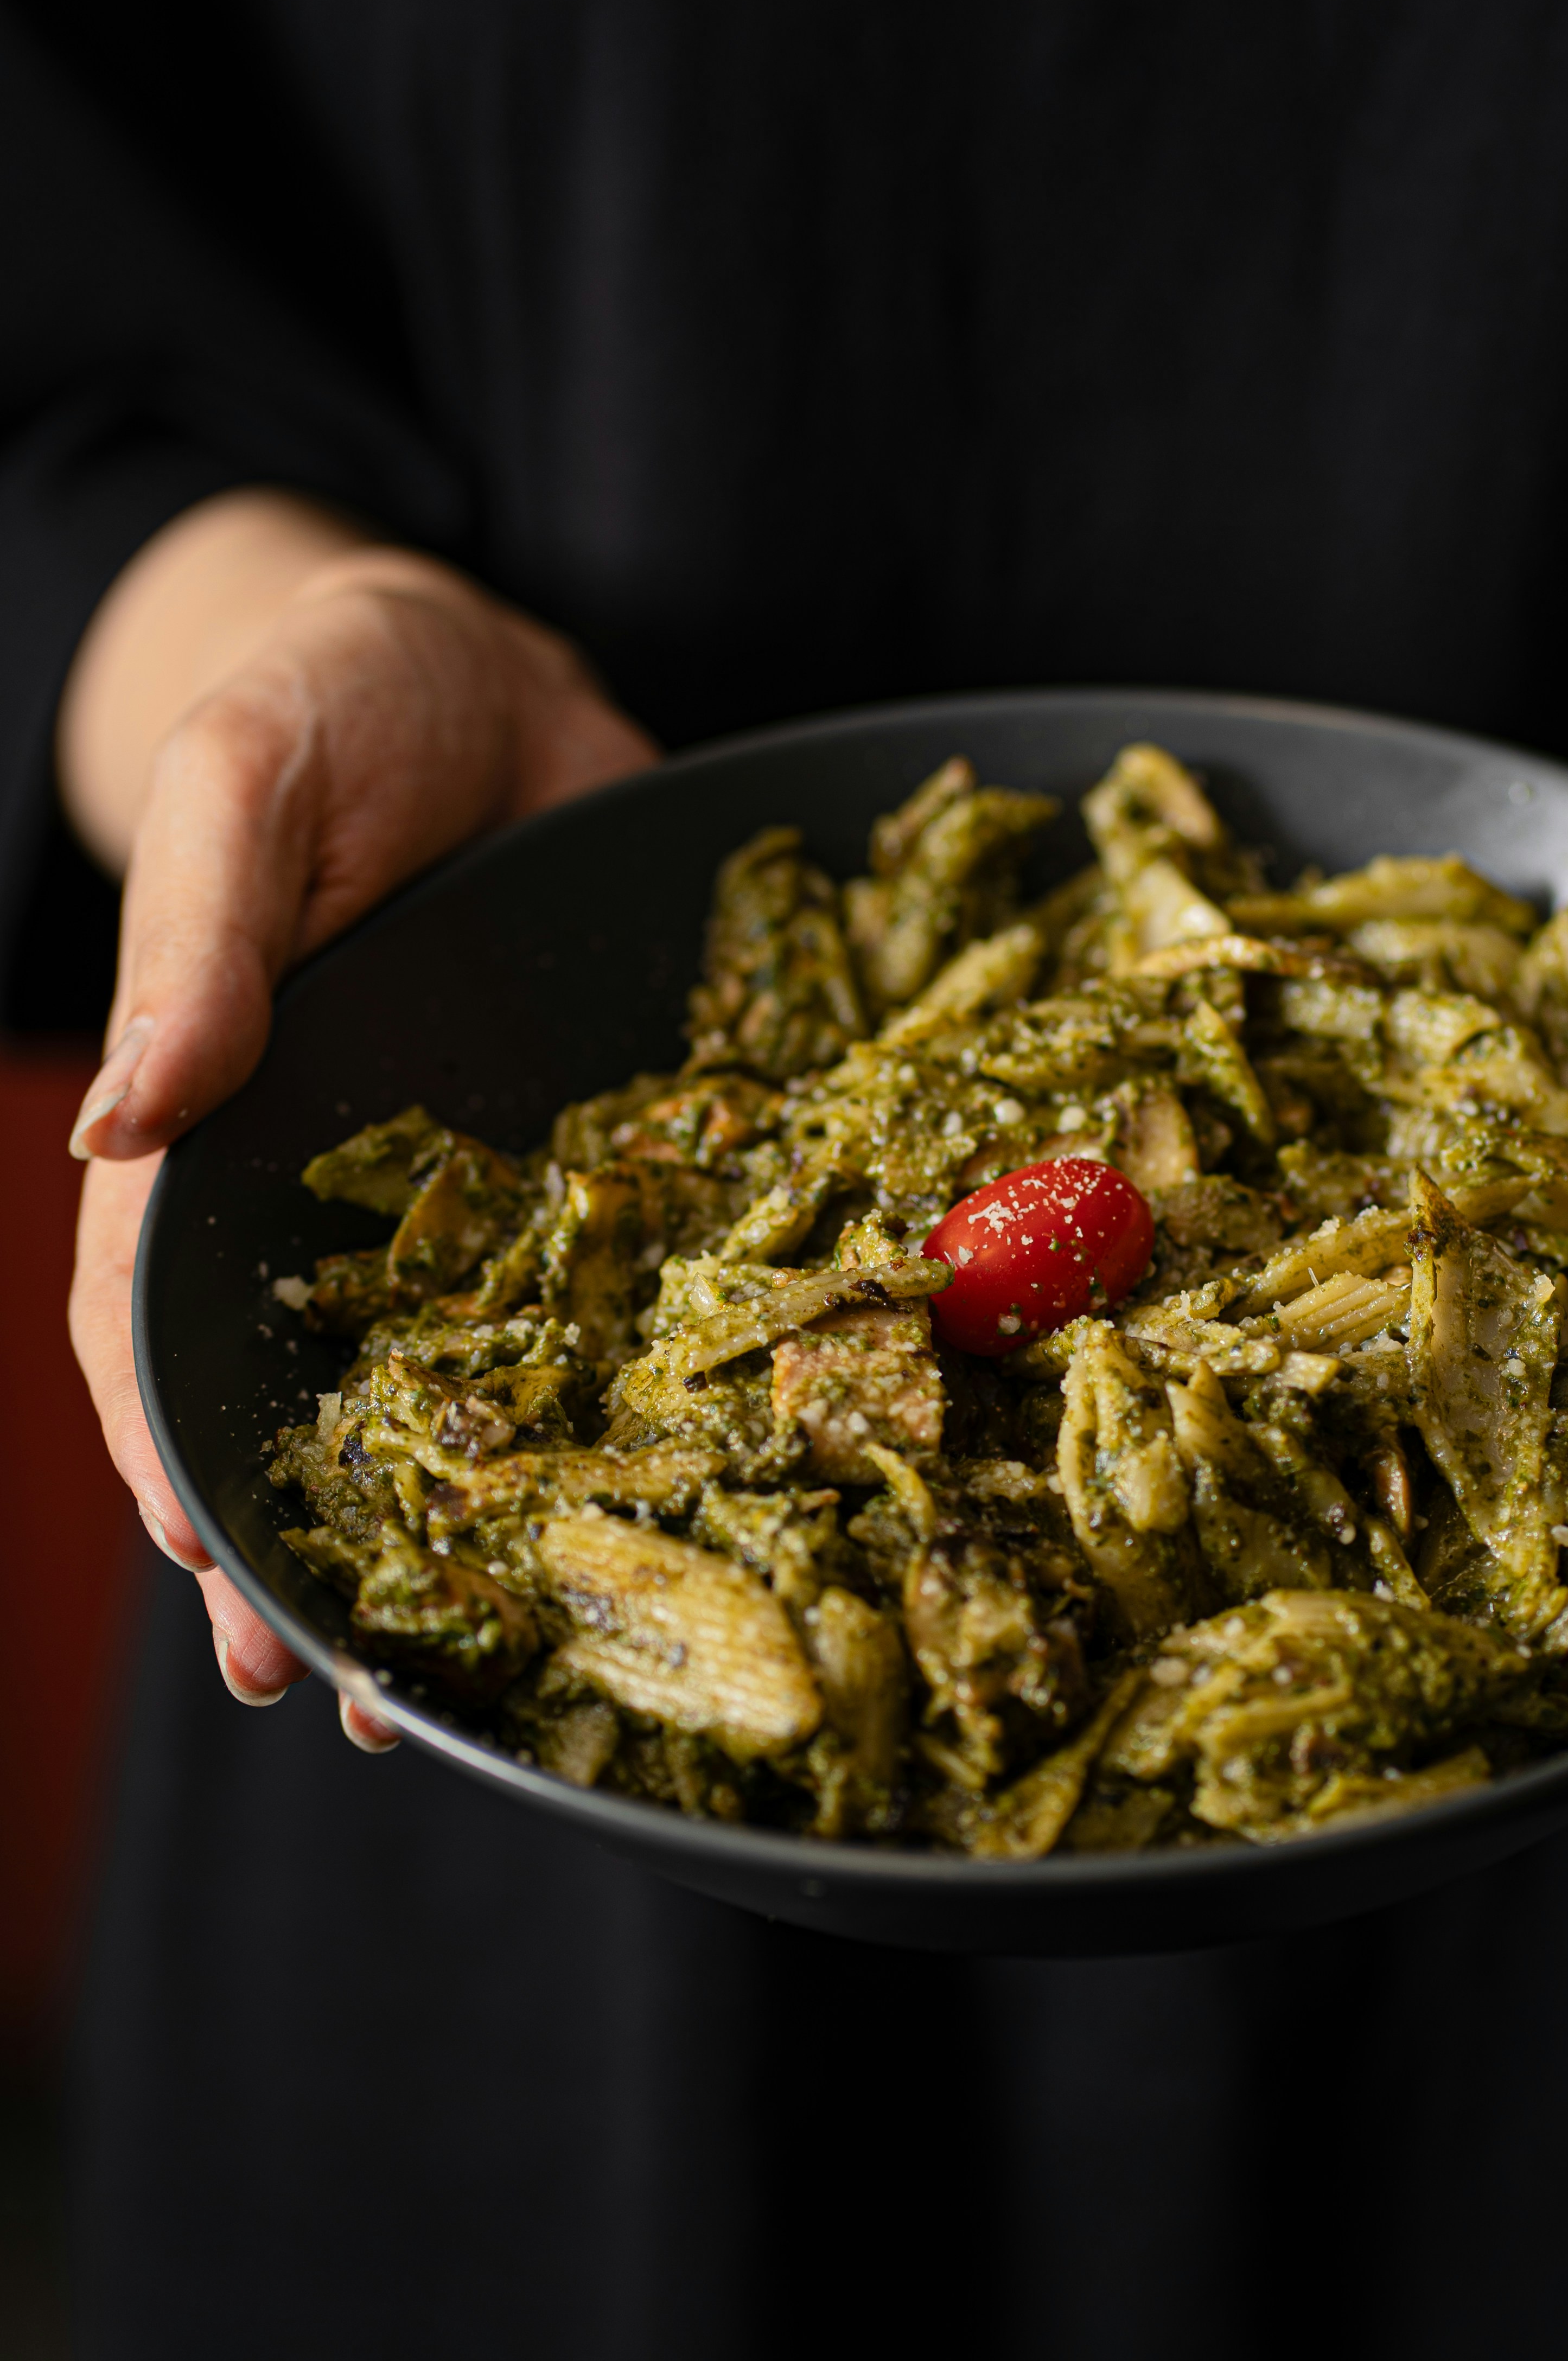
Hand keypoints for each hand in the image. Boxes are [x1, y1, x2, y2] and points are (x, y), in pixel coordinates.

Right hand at [65, 496, 656, 1738]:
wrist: (491, 667)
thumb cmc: (335, 699)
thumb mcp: (254, 784)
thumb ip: (199, 949)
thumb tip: (122, 1122)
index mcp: (217, 1124)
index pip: (160, 1318)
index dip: (172, 1448)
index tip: (206, 1566)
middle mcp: (336, 1191)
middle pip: (300, 1396)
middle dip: (309, 1547)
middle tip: (338, 1693)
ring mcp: (469, 1192)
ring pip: (449, 1389)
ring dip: (458, 1531)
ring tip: (469, 1683)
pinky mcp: (593, 1161)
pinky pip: (602, 1300)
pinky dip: (614, 1409)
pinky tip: (652, 1515)